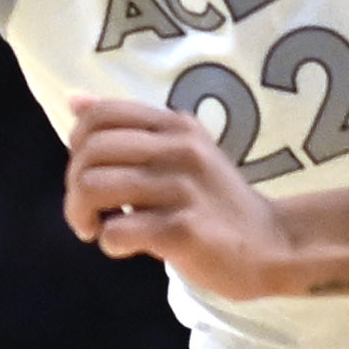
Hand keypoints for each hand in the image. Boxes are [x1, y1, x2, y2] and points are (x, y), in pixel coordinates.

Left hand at [64, 99, 348, 300]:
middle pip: (90, 152)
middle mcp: (180, 150)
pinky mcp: (182, 231)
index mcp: (177, 126)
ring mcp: (182, 190)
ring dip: (82, 215)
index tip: (89, 172)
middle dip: (74, 187)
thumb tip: (75, 101)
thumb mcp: (184, 151)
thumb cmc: (218, 201)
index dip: (78, 145)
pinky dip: (110, 243)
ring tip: (98, 229)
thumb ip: (134, 129)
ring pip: (93, 188)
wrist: (274, 245)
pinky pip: (116, 231)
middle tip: (88, 212)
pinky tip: (127, 247)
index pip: (101, 116)